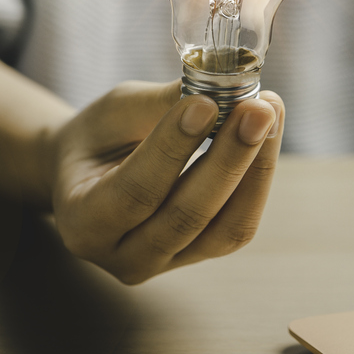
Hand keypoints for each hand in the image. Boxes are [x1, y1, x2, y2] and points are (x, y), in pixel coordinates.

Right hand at [47, 80, 283, 284]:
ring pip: (224, 230)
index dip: (173, 149)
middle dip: (228, 159)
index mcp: (83, 224)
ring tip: (270, 113)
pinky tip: (268, 134)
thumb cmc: (98, 138)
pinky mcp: (198, 256)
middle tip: (258, 108)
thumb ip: (160, 105)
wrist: (91, 173)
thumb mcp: (114, 112)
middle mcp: (122, 258)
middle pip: (186, 217)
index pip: (135, 192)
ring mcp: (164, 264)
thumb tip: (221, 89)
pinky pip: (237, 226)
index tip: (205, 103)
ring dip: (255, 169)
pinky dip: (258, 179)